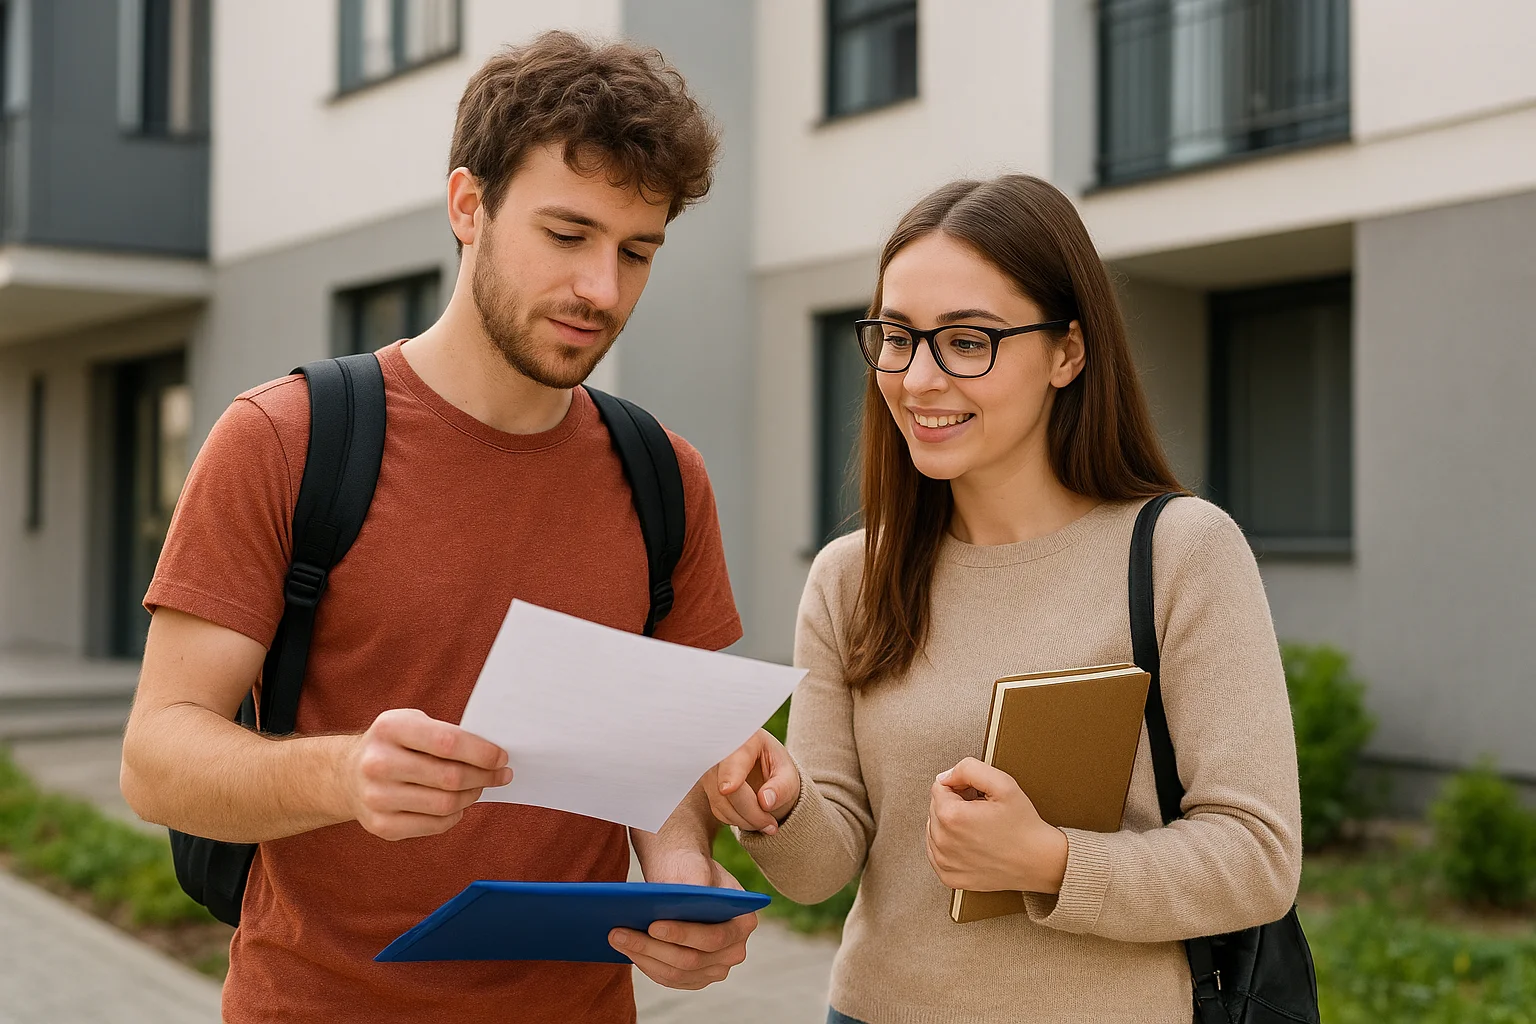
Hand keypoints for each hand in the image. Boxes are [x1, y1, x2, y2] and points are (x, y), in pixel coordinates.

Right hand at [339, 708, 511, 840]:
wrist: (347, 774)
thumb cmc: (395, 744)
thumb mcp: (413, 723)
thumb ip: (447, 734)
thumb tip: (493, 756)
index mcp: (390, 728)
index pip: (447, 742)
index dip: (482, 752)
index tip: (502, 757)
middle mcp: (378, 763)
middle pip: (450, 777)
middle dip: (484, 776)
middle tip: (500, 774)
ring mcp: (376, 797)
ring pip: (445, 804)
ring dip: (472, 796)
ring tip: (479, 787)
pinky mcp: (380, 825)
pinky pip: (434, 825)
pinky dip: (454, 815)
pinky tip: (457, 804)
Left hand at [610, 849, 755, 989]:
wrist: (685, 877)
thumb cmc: (691, 868)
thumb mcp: (696, 866)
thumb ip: (696, 883)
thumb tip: (682, 898)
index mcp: (744, 922)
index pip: (714, 936)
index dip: (683, 934)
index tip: (652, 924)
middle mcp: (735, 951)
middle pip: (691, 960)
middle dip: (652, 947)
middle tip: (618, 932)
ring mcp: (716, 968)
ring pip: (675, 973)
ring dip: (643, 957)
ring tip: (615, 938)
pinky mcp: (696, 978)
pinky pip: (668, 978)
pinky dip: (646, 964)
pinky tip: (626, 949)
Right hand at [702, 729, 798, 834]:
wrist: (767, 776)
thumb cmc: (779, 771)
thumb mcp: (789, 777)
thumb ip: (781, 788)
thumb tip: (765, 801)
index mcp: (745, 739)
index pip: (734, 760)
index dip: (731, 775)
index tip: (728, 789)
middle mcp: (722, 752)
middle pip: (727, 787)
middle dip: (751, 812)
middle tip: (772, 826)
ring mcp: (711, 769)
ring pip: (720, 802)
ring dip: (744, 820)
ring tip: (767, 823)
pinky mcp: (708, 786)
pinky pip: (718, 810)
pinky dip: (736, 819)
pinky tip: (752, 816)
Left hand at [925, 757, 1067, 893]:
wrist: (1038, 861)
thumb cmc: (1024, 827)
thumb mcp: (1003, 784)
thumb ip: (969, 768)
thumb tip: (946, 776)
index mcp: (951, 816)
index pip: (939, 787)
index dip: (961, 786)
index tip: (979, 796)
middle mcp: (943, 841)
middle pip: (936, 807)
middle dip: (956, 804)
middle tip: (982, 811)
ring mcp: (944, 862)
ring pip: (934, 828)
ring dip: (952, 824)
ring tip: (979, 827)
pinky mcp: (949, 876)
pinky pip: (936, 852)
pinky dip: (950, 845)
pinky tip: (971, 843)